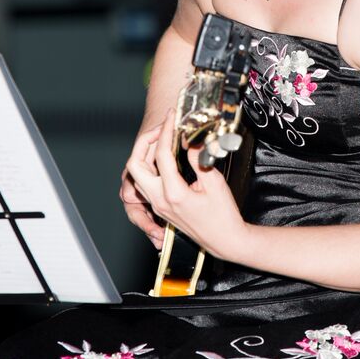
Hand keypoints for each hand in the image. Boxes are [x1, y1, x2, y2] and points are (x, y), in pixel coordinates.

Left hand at [124, 109, 247, 260]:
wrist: (224, 240)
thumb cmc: (222, 216)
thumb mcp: (214, 183)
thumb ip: (198, 160)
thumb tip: (190, 141)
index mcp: (172, 193)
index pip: (161, 154)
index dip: (166, 131)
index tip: (172, 118)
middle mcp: (160, 200)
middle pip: (135, 165)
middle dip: (144, 142)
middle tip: (161, 129)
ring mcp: (158, 205)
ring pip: (138, 176)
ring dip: (146, 155)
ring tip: (163, 140)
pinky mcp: (161, 207)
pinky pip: (146, 184)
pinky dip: (151, 167)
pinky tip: (166, 158)